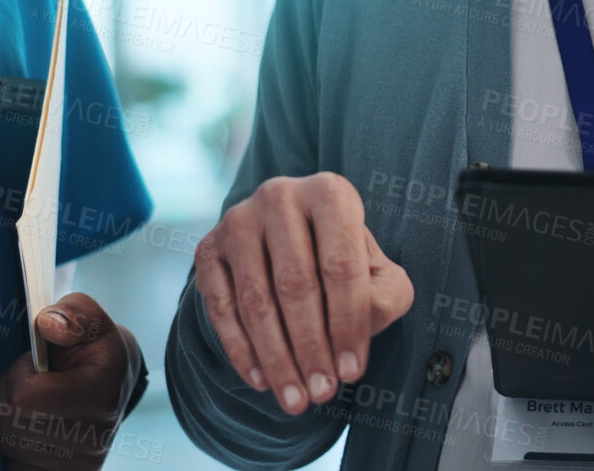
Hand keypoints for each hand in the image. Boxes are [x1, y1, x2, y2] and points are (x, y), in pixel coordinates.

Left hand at [0, 293, 141, 470]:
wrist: (116, 388)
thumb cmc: (96, 351)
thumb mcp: (92, 321)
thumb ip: (74, 312)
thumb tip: (48, 325)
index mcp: (101, 396)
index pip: (24, 399)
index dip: (19, 375)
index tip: (37, 364)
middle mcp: (92, 440)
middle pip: (8, 424)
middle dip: (9, 396)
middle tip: (31, 383)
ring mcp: (77, 466)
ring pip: (6, 446)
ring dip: (9, 421)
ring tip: (33, 405)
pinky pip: (11, 467)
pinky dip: (13, 446)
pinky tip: (31, 430)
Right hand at [194, 171, 414, 414]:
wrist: (296, 237)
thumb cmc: (345, 260)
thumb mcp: (381, 273)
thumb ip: (385, 295)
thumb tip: (362, 324)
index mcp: (330, 193)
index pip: (340, 265)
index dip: (348, 324)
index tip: (353, 373)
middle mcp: (280, 196)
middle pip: (295, 285)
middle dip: (311, 348)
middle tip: (322, 393)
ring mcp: (238, 219)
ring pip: (255, 300)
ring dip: (277, 358)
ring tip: (296, 399)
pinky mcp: (208, 247)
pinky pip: (220, 306)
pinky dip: (240, 349)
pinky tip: (262, 381)